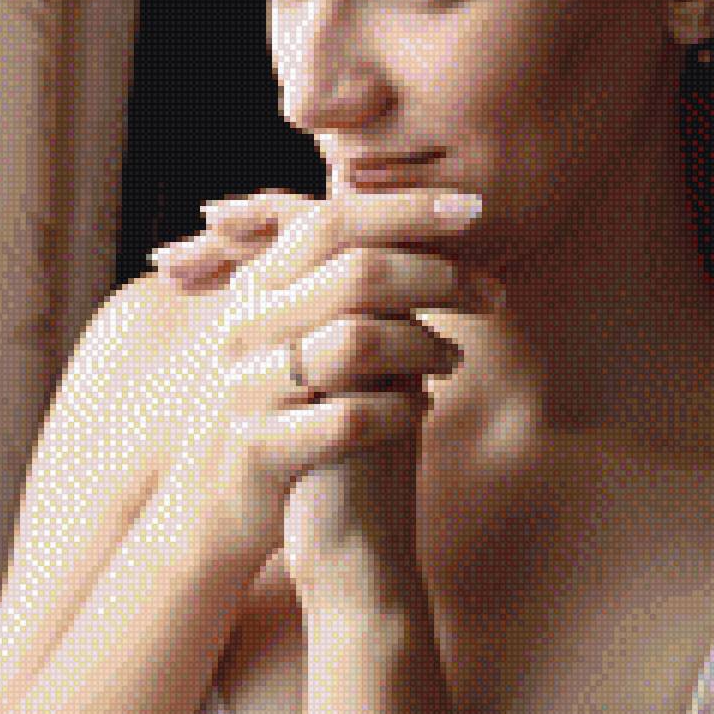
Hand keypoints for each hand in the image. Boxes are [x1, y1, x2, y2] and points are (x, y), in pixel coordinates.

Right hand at [149, 187, 500, 602]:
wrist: (220, 505)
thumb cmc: (288, 403)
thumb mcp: (300, 328)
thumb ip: (344, 276)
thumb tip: (423, 218)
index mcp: (259, 284)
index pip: (332, 221)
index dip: (404, 209)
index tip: (472, 208)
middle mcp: (246, 325)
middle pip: (358, 273)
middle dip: (439, 277)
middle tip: (492, 294)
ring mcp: (248, 386)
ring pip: (359, 341)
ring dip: (425, 347)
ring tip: (452, 359)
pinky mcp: (261, 448)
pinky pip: (351, 418)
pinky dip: (402, 410)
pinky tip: (424, 409)